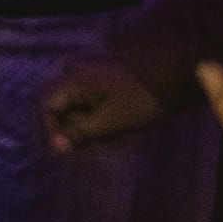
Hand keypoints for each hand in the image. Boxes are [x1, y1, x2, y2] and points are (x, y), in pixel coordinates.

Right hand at [43, 51, 166, 151]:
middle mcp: (76, 71)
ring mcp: (92, 72)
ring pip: (79, 104)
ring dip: (89, 125)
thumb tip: (55, 147)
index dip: (53, 130)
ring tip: (110, 141)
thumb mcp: (109, 121)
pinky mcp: (106, 76)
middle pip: (62, 105)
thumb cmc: (139, 99)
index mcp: (73, 78)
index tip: (69, 151)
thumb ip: (80, 133)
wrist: (175, 72)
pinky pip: (92, 98)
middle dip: (74, 129)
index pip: (47, 106)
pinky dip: (100, 116)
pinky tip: (118, 129)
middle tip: (93, 149)